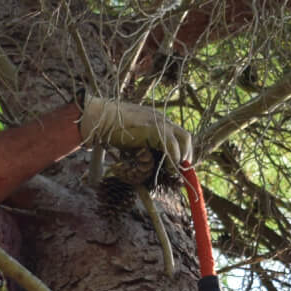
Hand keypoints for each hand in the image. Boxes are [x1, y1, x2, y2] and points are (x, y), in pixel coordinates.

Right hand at [79, 96, 193, 167]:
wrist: (102, 118)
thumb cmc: (113, 129)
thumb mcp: (135, 138)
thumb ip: (145, 146)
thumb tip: (150, 162)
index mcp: (158, 120)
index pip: (179, 135)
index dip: (183, 151)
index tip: (180, 165)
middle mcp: (162, 120)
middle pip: (186, 137)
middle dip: (187, 155)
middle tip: (182, 170)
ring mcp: (160, 123)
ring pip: (183, 141)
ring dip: (181, 158)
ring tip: (174, 171)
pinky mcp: (154, 129)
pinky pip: (171, 146)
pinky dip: (173, 159)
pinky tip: (168, 169)